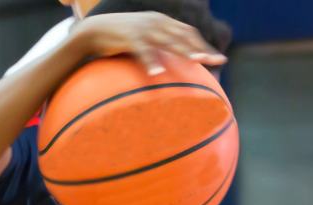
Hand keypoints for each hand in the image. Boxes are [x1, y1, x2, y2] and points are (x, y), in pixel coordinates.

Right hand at [74, 12, 226, 74]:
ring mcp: (143, 28)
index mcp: (162, 22)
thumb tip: (172, 66)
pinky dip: (151, 61)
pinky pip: (143, 50)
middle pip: (184, 35)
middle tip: (216, 62)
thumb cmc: (121, 40)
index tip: (218, 60)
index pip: (189, 32)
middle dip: (201, 48)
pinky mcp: (129, 37)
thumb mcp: (144, 40)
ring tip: (197, 62)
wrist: (93, 31)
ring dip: (184, 51)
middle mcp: (156, 22)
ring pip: (168, 40)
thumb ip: (159, 48)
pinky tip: (157, 73)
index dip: (204, 45)